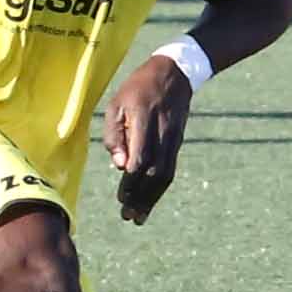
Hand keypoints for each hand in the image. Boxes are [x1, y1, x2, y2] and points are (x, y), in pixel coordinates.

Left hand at [98, 49, 195, 224]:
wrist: (174, 74)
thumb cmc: (137, 88)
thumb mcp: (117, 103)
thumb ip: (114, 134)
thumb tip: (119, 166)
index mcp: (143, 120)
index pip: (140, 158)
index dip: (131, 181)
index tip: (121, 198)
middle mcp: (162, 132)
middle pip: (155, 172)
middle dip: (141, 197)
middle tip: (129, 216)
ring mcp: (173, 138)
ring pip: (165, 175)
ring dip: (152, 199)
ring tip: (139, 217)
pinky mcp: (177, 143)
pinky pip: (170, 170)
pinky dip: (159, 189)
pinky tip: (149, 200)